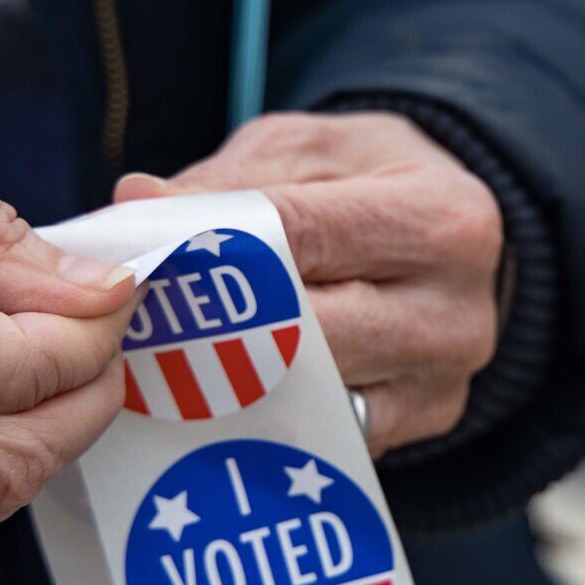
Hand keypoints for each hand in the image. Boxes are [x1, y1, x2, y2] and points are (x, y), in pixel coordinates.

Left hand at [115, 112, 502, 455]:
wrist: (454, 245)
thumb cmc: (372, 183)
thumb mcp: (311, 151)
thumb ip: (231, 179)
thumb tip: (138, 204)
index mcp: (441, 219)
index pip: (302, 235)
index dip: (209, 244)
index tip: (138, 249)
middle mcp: (454, 312)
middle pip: (301, 330)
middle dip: (207, 322)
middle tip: (130, 317)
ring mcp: (439, 384)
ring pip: (301, 394)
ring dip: (220, 380)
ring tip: (155, 355)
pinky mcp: (417, 430)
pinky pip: (315, 433)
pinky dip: (256, 415)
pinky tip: (210, 393)